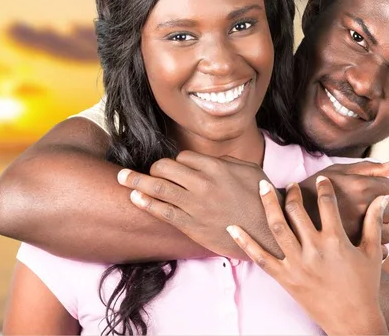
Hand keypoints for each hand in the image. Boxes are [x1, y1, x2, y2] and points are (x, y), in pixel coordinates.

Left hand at [117, 151, 281, 258]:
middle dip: (155, 169)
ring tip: (121, 178)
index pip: (183, 158)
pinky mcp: (191, 225)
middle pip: (165, 168)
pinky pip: (163, 212)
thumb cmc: (260, 199)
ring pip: (158, 188)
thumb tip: (206, 161)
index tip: (178, 170)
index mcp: (215, 167)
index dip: (178, 163)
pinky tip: (134, 199)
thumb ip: (225, 161)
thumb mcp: (249, 170)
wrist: (267, 232)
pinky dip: (146, 204)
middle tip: (151, 173)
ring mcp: (194, 205)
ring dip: (136, 181)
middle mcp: (201, 183)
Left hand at [228, 178, 388, 334]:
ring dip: (268, 203)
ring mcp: (297, 263)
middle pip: (296, 211)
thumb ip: (374, 222)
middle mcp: (314, 249)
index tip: (321, 180)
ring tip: (263, 186)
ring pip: (276, 227)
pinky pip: (260, 257)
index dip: (323, 188)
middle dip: (293, 193)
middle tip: (291, 183)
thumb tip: (382, 197)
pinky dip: (244, 242)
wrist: (353, 322)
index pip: (327, 204)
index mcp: (336, 240)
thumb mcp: (373, 252)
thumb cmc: (365, 287)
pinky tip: (232, 227)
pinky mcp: (284, 277)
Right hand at [299, 161, 388, 245]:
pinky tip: (362, 240)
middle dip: (384, 210)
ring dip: (382, 230)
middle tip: (368, 209)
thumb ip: (366, 168)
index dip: (384, 189)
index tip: (373, 192)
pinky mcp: (353, 252)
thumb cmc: (311, 190)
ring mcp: (359, 231)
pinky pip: (381, 250)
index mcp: (359, 187)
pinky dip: (376, 247)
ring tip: (365, 225)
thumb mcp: (335, 172)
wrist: (284, 217)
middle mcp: (362, 209)